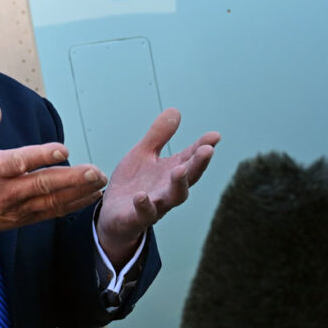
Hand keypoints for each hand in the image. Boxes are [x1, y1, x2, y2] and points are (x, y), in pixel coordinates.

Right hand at [0, 92, 106, 240]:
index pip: (20, 162)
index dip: (42, 156)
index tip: (63, 149)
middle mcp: (5, 192)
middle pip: (42, 185)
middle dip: (72, 179)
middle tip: (95, 171)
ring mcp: (15, 209)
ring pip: (51, 202)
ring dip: (78, 193)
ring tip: (99, 182)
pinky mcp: (22, 220)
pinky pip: (51, 213)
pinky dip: (72, 205)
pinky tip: (90, 196)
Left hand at [97, 108, 219, 265]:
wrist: (112, 215)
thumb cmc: (133, 183)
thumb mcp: (143, 154)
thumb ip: (159, 136)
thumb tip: (175, 110)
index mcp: (171, 172)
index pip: (191, 158)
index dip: (203, 147)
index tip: (215, 135)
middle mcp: (167, 189)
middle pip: (188, 177)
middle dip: (198, 164)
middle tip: (207, 150)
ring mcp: (155, 204)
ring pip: (173, 197)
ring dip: (178, 184)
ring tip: (180, 170)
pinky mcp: (136, 218)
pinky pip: (143, 214)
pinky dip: (144, 206)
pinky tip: (141, 196)